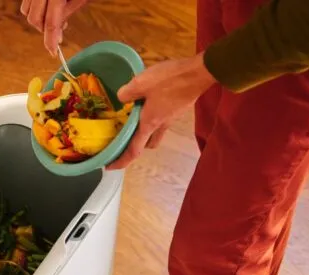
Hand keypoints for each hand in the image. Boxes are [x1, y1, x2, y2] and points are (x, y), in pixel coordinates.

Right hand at [20, 0, 88, 54]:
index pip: (50, 22)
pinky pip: (26, 2)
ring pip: (27, 11)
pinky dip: (35, 9)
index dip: (51, 40)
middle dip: (45, 29)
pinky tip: (48, 6)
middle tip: (59, 30)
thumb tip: (57, 33)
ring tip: (55, 15)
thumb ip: (67, 12)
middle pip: (34, 19)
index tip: (53, 52)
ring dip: (39, 19)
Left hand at [107, 53, 216, 170]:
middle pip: (148, 144)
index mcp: (149, 124)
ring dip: (145, 132)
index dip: (121, 161)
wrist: (198, 73)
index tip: (110, 167)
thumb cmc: (169, 80)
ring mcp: (171, 118)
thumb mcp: (141, 83)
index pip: (134, 150)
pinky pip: (162, 120)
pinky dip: (152, 118)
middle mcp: (161, 125)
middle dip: (135, 146)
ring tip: (133, 121)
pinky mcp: (176, 109)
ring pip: (156, 132)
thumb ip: (126, 93)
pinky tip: (147, 104)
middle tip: (123, 140)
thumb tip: (121, 98)